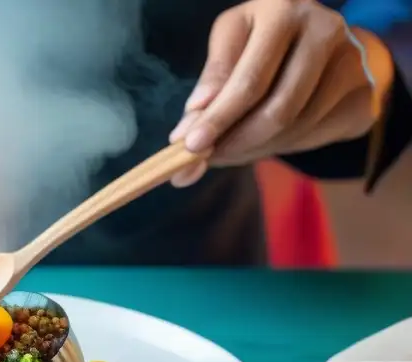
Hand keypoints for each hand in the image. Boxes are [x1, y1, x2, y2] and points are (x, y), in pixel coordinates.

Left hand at [169, 0, 390, 186]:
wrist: (324, 37)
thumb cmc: (264, 39)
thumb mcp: (232, 43)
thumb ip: (211, 83)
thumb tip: (187, 131)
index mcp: (283, 11)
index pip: (249, 81)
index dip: (218, 119)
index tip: (190, 147)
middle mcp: (324, 30)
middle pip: (277, 110)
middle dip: (236, 142)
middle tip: (209, 158)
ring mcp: (352, 62)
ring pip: (295, 129)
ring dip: (255, 149)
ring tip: (232, 147)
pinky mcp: (363, 93)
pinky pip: (314, 137)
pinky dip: (281, 147)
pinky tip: (264, 139)